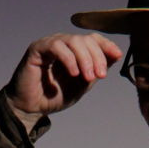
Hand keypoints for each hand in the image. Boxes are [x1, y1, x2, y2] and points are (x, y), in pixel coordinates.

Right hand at [6, 32, 122, 116]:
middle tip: (100, 76)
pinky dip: (68, 59)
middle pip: (85, 39)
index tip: (117, 55)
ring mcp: (50, 44)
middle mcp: (62, 43)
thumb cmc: (54, 96)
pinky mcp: (37, 48)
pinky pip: (56, 46)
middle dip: (96, 57)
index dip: (106, 45)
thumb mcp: (82, 85)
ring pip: (73, 41)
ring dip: (85, 59)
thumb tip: (115, 55)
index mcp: (73, 50)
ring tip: (88, 77)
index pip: (93, 39)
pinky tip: (73, 73)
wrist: (31, 108)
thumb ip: (96, 70)